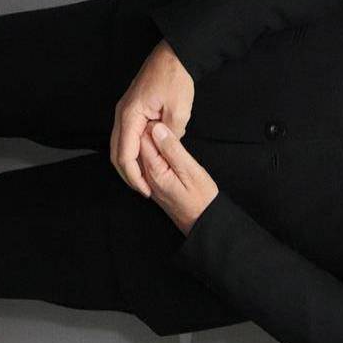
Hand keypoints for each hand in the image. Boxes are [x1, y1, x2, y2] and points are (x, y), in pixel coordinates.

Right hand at [111, 39, 194, 197]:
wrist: (174, 54)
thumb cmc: (176, 78)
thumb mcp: (179, 110)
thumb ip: (170, 134)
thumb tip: (165, 147)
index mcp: (130, 115)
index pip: (125, 155)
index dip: (134, 176)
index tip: (145, 190)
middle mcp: (122, 114)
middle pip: (117, 152)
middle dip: (128, 174)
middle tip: (144, 190)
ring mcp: (126, 111)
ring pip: (120, 144)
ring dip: (130, 163)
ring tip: (145, 180)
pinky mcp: (133, 109)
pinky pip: (127, 135)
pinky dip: (133, 151)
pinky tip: (146, 159)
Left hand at [138, 120, 218, 235]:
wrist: (202, 220)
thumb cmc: (201, 197)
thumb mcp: (191, 170)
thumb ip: (172, 149)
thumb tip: (157, 129)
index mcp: (154, 170)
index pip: (144, 138)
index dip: (156, 126)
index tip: (169, 122)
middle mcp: (145, 176)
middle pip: (140, 144)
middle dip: (153, 133)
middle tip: (172, 129)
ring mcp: (148, 180)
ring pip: (143, 152)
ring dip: (155, 142)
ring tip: (171, 139)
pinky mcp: (153, 183)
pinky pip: (148, 161)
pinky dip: (156, 152)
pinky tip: (167, 151)